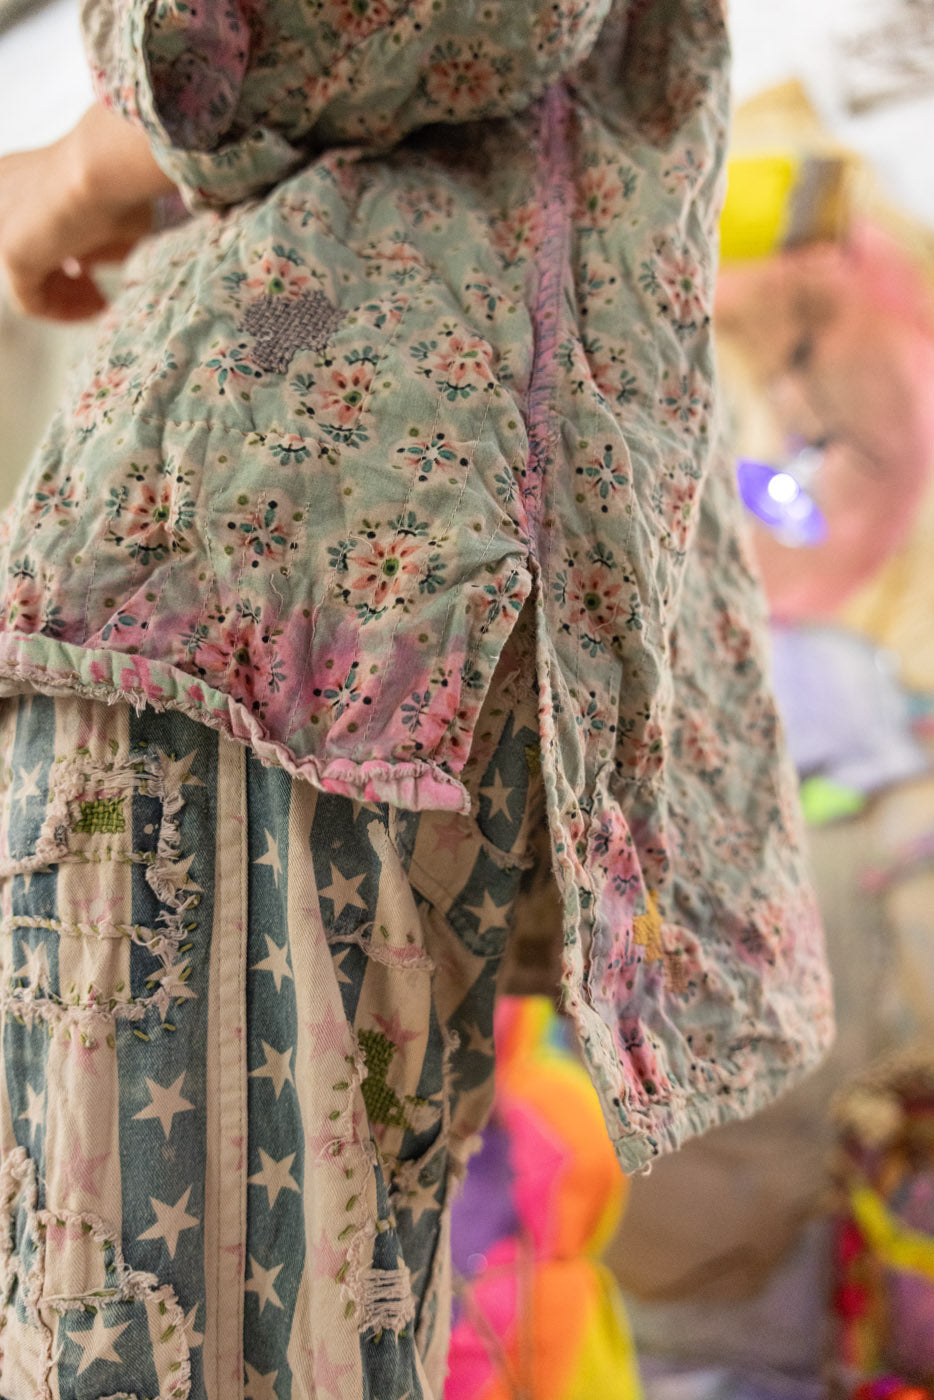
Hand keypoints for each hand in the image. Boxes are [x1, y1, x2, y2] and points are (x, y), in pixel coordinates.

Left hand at [0, 103, 176, 321]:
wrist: (101, 165)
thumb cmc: (113, 176)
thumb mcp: (105, 211)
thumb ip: (91, 237)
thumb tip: (90, 264)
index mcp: (15, 177)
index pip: (31, 229)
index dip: (61, 255)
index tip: (94, 270)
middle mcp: (0, 197)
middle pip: (29, 255)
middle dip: (64, 280)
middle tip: (99, 293)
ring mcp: (0, 226)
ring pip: (28, 280)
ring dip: (67, 298)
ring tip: (101, 303)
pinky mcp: (9, 253)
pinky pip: (31, 300)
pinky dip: (64, 311)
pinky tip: (95, 308)